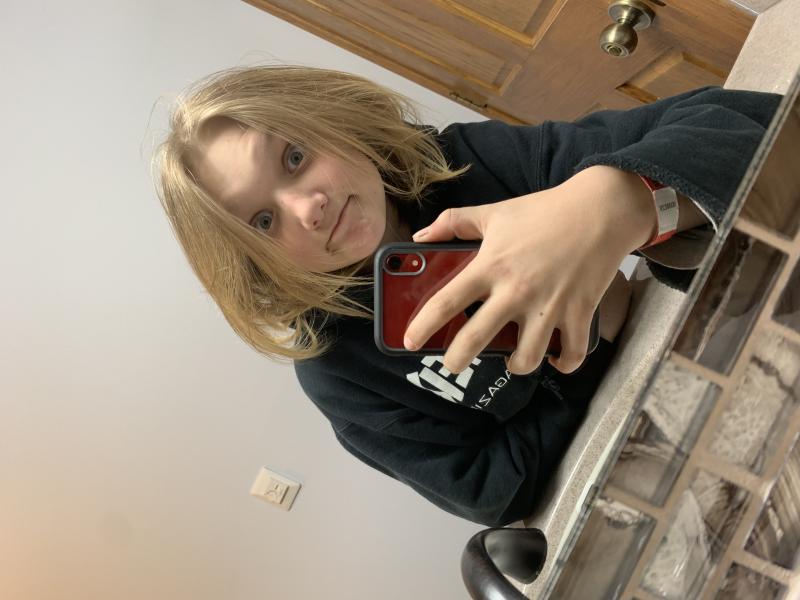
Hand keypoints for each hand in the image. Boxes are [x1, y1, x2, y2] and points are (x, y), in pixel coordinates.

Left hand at [403, 165, 654, 374]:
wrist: (602, 209)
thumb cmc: (544, 211)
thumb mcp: (494, 212)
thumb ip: (453, 222)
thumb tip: (420, 236)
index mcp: (491, 266)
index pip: (446, 301)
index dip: (423, 326)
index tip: (410, 341)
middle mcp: (516, 291)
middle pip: (476, 339)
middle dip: (456, 360)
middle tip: (452, 364)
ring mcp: (549, 306)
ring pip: (525, 358)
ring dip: (515, 366)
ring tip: (511, 361)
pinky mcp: (579, 313)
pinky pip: (571, 354)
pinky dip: (563, 364)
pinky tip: (554, 360)